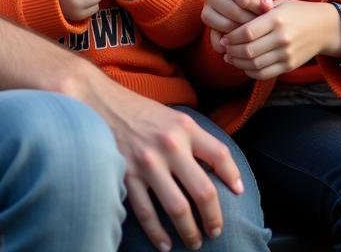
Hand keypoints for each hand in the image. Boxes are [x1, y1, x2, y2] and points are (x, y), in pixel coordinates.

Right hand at [90, 81, 243, 250]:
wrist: (101, 102)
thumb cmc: (141, 112)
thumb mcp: (173, 117)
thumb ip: (193, 139)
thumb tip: (216, 170)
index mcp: (184, 127)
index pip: (219, 155)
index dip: (233, 177)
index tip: (238, 193)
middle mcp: (169, 145)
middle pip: (203, 191)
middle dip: (213, 218)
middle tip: (216, 231)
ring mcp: (147, 163)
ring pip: (177, 208)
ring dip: (190, 232)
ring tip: (195, 242)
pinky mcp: (126, 175)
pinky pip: (146, 213)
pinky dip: (158, 234)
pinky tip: (166, 244)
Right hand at [202, 0, 274, 48]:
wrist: (237, 3)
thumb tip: (266, 7)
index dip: (260, 8)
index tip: (269, 12)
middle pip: (239, 8)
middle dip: (253, 19)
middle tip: (261, 24)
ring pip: (230, 20)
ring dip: (244, 29)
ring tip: (251, 29)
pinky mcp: (205, 14)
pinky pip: (222, 29)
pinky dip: (232, 35)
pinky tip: (239, 34)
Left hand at [219, 0, 340, 80]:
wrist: (324, 28)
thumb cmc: (296, 12)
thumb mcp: (278, 5)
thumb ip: (257, 13)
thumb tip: (232, 24)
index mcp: (276, 19)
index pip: (247, 33)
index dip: (231, 38)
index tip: (224, 37)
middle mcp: (281, 38)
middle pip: (248, 51)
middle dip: (232, 51)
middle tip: (224, 48)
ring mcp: (286, 54)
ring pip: (255, 64)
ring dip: (238, 63)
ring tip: (230, 57)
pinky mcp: (289, 66)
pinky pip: (265, 73)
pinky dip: (250, 72)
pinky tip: (244, 65)